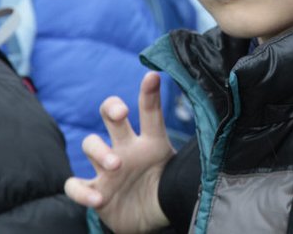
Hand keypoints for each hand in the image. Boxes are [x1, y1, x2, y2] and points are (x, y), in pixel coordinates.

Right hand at [65, 72, 175, 232]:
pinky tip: (97, 198)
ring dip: (99, 152)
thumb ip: (191, 160)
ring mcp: (107, 168)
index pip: (150, 112)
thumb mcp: (178, 171)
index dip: (150, 93)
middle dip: (112, 107)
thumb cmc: (164, 187)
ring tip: (115, 166)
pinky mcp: (95, 190)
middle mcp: (126, 148)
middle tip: (121, 113)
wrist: (149, 217)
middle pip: (112, 115)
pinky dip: (82, 191)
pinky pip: (75, 185)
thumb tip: (217, 143)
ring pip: (90, 144)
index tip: (152, 76)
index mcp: (150, 141)